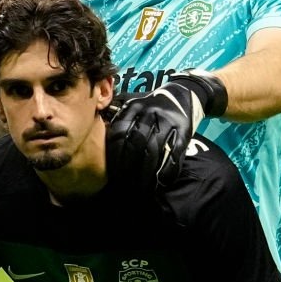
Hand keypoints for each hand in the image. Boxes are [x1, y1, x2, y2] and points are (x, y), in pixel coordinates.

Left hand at [105, 72, 226, 188]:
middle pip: (135, 144)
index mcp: (134, 107)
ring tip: (140, 189)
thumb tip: (96, 141)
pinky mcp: (184, 130)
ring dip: (146, 173)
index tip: (111, 173)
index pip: (119, 133)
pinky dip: (166, 170)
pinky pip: (174, 153)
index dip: (114, 156)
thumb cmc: (150, 107)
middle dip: (128, 168)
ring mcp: (168, 121)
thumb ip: (119, 121)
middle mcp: (150, 113)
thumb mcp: (134, 107)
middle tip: (123, 185)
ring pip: (154, 150)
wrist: (183, 93)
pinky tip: (159, 182)